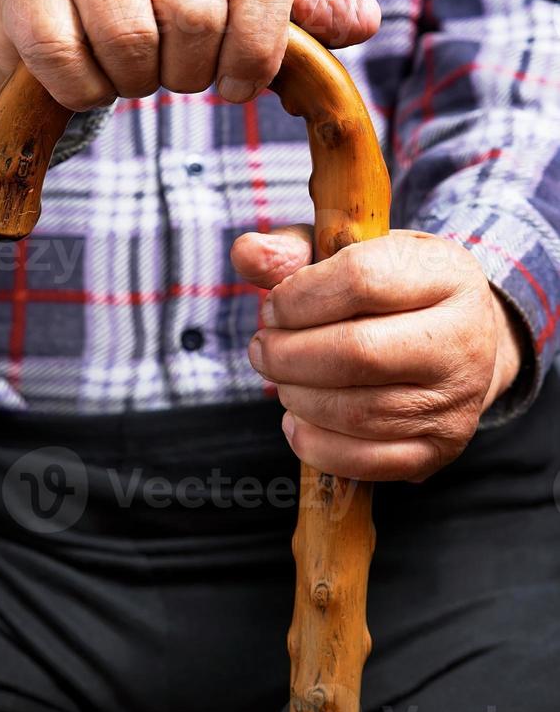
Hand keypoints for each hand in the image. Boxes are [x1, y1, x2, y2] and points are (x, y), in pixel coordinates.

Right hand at [0, 0, 380, 117]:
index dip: (258, 52)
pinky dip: (85, 92)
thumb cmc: (156, 11)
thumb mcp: (233, 7)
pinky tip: (85, 73)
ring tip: (128, 69)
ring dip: (135, 82)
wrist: (53, 5)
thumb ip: (296, 17)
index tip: (238, 87)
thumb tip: (370, 18)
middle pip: (198, 18)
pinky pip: (72, 63)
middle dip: (188, 73)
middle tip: (170, 71)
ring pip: (133, 40)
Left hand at [231, 228, 525, 480]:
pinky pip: (364, 460)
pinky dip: (314, 442)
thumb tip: (246, 252)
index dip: (298, 297)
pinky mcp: (440, 447)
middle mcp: (464, 337)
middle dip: (288, 354)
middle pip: (358, 353)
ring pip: (356, 412)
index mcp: (446, 273)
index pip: (361, 279)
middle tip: (262, 348)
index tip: (272, 308)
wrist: (459, 342)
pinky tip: (297, 418)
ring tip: (281, 378)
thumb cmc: (392, 291)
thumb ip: (294, 251)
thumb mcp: (351, 252)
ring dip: (296, 396)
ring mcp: (456, 400)